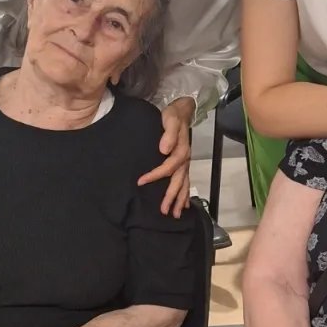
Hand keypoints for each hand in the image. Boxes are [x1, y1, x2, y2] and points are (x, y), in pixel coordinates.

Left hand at [137, 96, 193, 215]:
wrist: (183, 111)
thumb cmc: (173, 116)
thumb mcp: (170, 119)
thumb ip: (168, 133)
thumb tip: (164, 149)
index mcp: (181, 150)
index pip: (168, 167)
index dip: (155, 175)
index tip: (141, 182)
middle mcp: (185, 159)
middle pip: (178, 181)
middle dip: (171, 196)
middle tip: (164, 211)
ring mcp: (185, 163)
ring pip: (184, 184)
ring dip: (179, 199)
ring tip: (175, 214)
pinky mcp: (184, 164)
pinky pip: (186, 182)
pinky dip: (185, 194)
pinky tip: (184, 204)